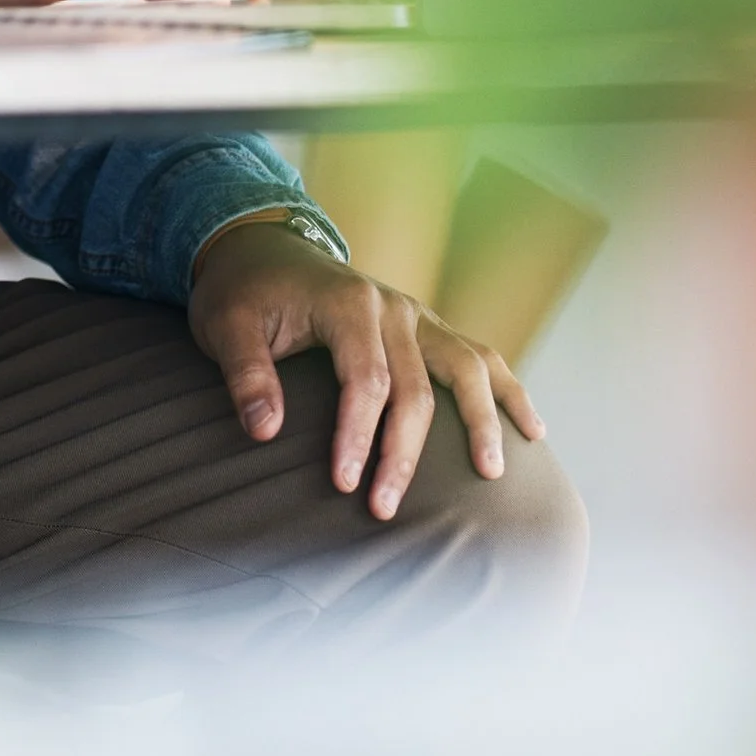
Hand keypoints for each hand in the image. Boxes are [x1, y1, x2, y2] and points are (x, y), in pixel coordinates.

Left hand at [188, 219, 544, 518]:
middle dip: (404, 453)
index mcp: (346, 303)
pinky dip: (507, 390)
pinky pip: (477, 356)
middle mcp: (391, 306)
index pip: (365, 380)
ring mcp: (415, 314)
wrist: (261, 247)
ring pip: (465, 367)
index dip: (357, 436)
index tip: (343, 484)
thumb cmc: (242, 292)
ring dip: (481, 420)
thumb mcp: (225, 324)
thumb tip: (265, 431)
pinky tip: (531, 430)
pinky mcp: (425, 327)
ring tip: (491, 472)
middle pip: (416, 388)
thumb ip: (245, 373)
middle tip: (385, 509)